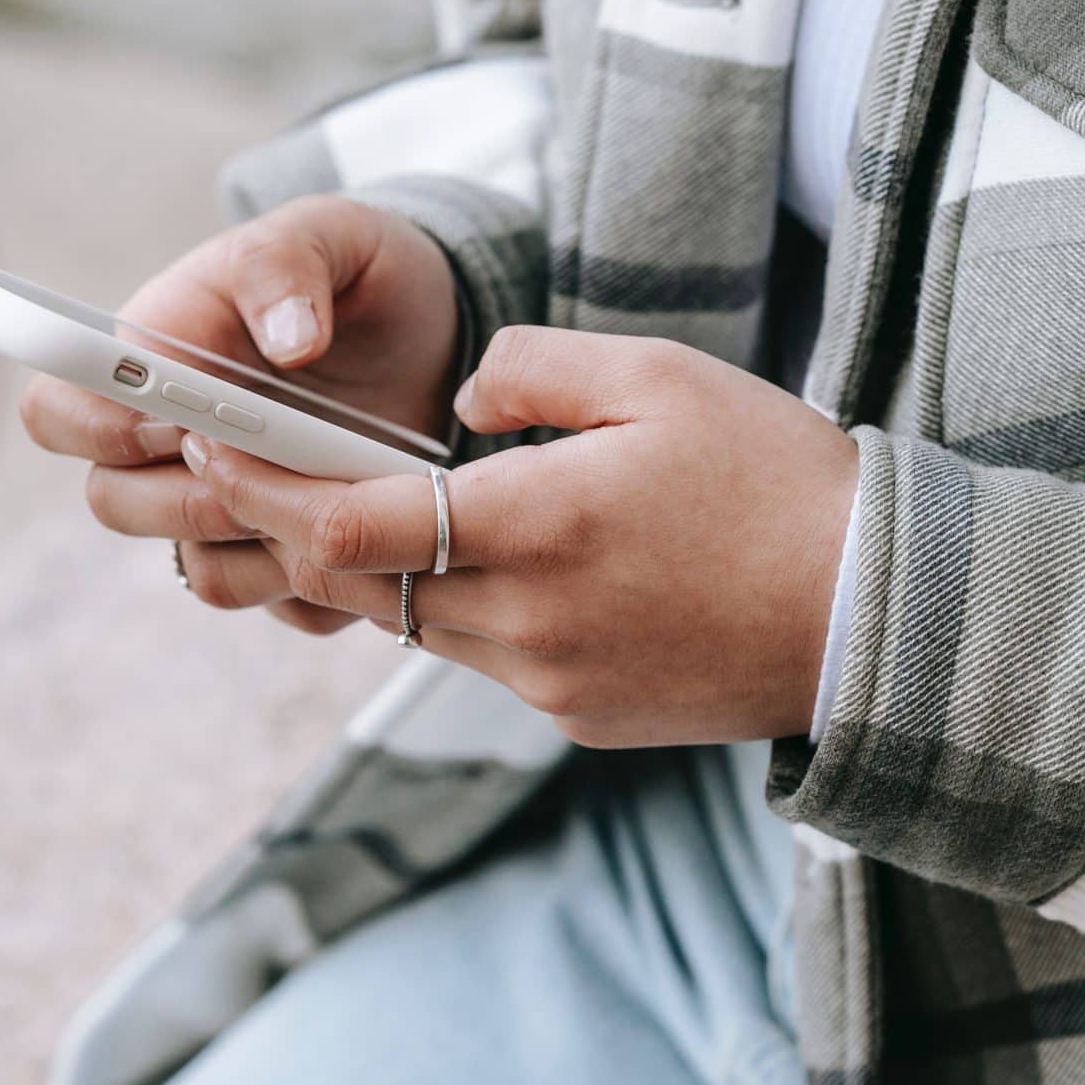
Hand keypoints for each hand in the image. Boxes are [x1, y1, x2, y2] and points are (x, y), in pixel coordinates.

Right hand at [20, 195, 460, 635]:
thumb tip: (288, 340)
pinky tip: (374, 529)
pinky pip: (282, 603)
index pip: (55, 410)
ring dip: (264, 543)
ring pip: (200, 570)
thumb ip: (286, 265)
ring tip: (339, 493)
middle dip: (190, 495)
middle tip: (271, 465)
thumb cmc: (357, 274)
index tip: (175, 422)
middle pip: (115, 504)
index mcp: (149, 358)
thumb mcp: (329, 235)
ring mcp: (226, 508)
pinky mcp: (287, 555)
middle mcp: (169, 446)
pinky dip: (324, 581)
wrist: (431, 331)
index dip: (96, 429)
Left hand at [199, 327, 861, 745]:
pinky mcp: (577, 716)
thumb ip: (529, 367)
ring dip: (373, 568)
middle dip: (290, 526)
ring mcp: (548, 682)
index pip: (347, 523)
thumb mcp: (658, 375)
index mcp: (537, 525)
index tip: (210, 444)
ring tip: (354, 501)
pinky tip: (483, 559)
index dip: (262, 486)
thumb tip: (454, 393)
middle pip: (359, 584)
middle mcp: (525, 621)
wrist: (874, 616)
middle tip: (240, 467)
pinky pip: (485, 656)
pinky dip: (458, 607)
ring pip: (415, 623)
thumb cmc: (775, 478)